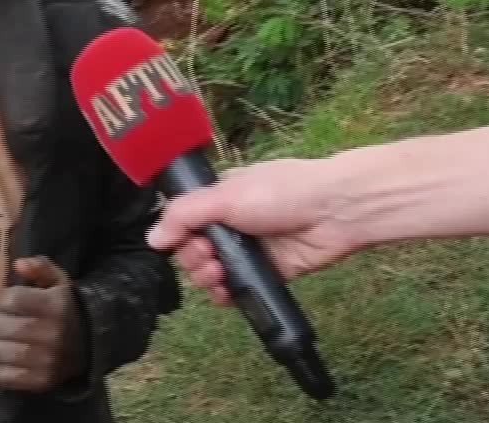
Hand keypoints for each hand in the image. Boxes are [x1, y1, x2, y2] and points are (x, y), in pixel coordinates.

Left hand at [0, 257, 82, 392]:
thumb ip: (40, 266)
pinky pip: (3, 376)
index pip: (10, 299)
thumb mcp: (58, 282)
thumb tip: (19, 263)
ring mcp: (46, 361)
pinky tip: (6, 358)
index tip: (10, 303)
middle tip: (1, 322)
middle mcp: (51, 334)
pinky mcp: (40, 381)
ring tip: (1, 339)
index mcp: (54, 306)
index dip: (4, 299)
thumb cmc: (64, 309)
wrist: (88, 346)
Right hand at [145, 157, 361, 303]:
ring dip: (208, 278)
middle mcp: (233, 222)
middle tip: (209, 259)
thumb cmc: (282, 192)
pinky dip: (227, 295)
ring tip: (218, 276)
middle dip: (194, 259)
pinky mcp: (268, 272)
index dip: (180, 236)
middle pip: (196, 250)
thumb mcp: (226, 195)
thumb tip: (152, 238)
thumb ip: (185, 216)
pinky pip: (239, 289)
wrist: (335, 211)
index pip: (185, 221)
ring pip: (215, 271)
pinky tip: (226, 295)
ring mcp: (251, 248)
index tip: (188, 242)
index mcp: (221, 197)